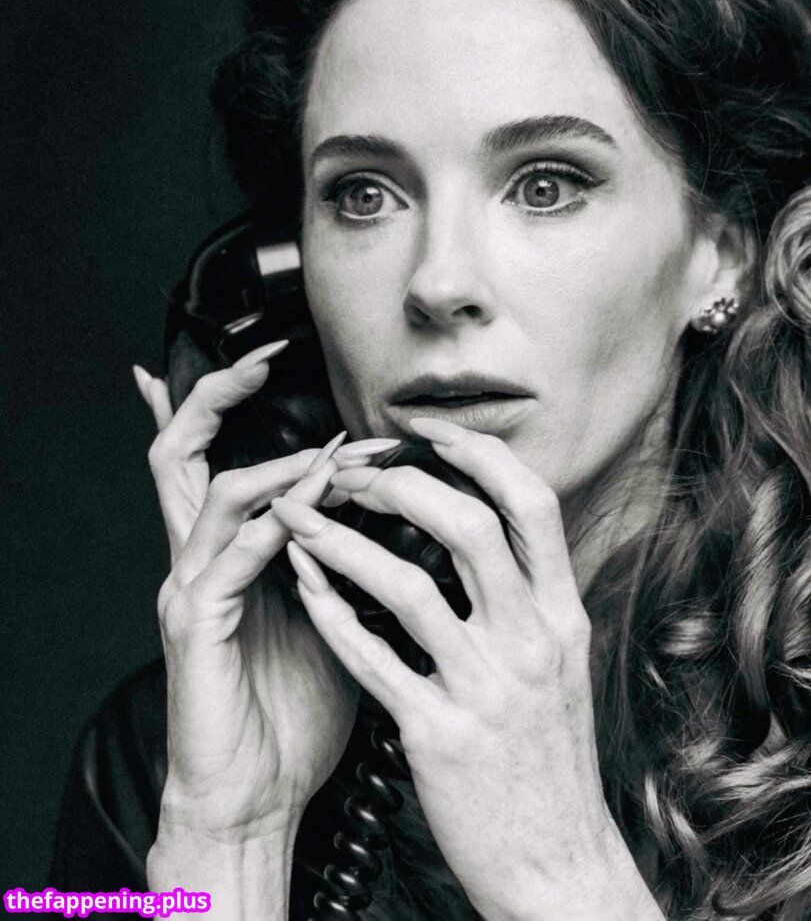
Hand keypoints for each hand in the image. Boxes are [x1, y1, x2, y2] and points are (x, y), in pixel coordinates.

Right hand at [134, 343, 367, 849]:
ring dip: (277, 465)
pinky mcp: (194, 629)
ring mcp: (188, 591)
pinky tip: (312, 510)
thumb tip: (394, 512)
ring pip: (210, 494)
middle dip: (216, 398)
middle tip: (261, 359)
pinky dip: (273, 525)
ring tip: (331, 450)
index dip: (236, 407)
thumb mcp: (332, 617)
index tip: (287, 369)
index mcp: (226, 554)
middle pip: (177, 453)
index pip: (214, 457)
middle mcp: (196, 560)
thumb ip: (346, 561)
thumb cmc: (295, 710)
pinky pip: (227, 560)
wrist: (256, 798)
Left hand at [271, 418, 663, 920]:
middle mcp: (530, 643)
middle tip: (350, 472)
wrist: (558, 865)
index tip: (430, 429)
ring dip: (342, 540)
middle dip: (400, 484)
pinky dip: (329, 611)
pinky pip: (370, 658)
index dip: (479, 453)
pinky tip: (300, 583)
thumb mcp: (561, 666)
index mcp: (563, 617)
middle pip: (468, 525)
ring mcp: (484, 691)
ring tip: (297, 515)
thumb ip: (531, 598)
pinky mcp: (437, 736)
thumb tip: (489, 531)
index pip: (533, 504)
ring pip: (406, 584)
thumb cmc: (549, 760)